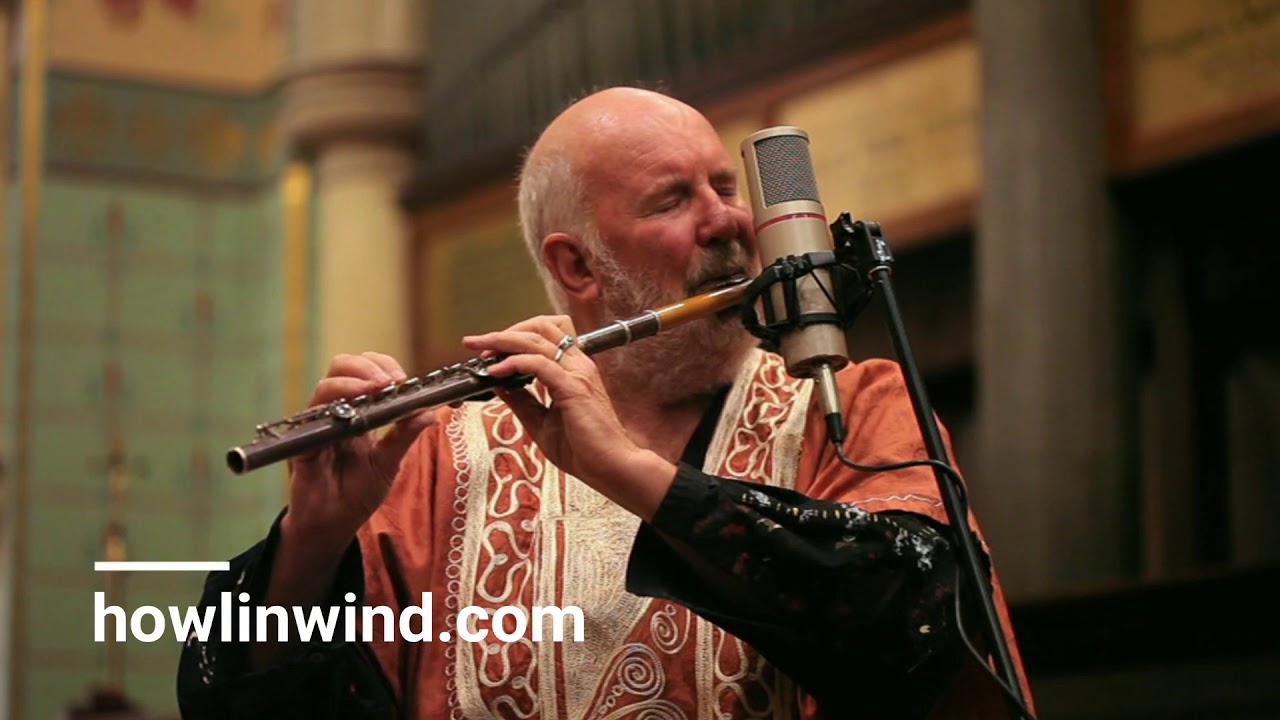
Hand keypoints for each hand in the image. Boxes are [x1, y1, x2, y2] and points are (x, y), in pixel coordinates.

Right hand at [282, 352, 435, 551]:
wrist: (332, 524)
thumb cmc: (357, 493)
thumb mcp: (388, 462)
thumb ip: (405, 436)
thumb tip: (431, 412)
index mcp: (358, 412)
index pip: (366, 372)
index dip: (383, 366)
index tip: (402, 379)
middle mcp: (336, 411)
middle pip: (342, 366)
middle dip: (367, 366)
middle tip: (390, 382)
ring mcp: (317, 424)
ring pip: (327, 383)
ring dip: (354, 380)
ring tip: (377, 389)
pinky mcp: (303, 442)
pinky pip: (312, 416)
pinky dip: (334, 408)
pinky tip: (352, 413)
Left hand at [463, 316, 674, 519]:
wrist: (611, 468)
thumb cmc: (584, 450)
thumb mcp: (542, 422)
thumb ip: (522, 400)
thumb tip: (499, 383)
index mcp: (574, 370)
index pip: (545, 335)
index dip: (514, 336)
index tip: (488, 349)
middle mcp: (578, 365)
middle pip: (540, 327)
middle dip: (504, 331)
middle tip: (476, 343)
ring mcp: (577, 373)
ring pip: (537, 338)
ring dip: (504, 340)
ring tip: (481, 350)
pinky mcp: (573, 387)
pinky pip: (539, 363)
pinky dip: (513, 362)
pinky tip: (496, 371)